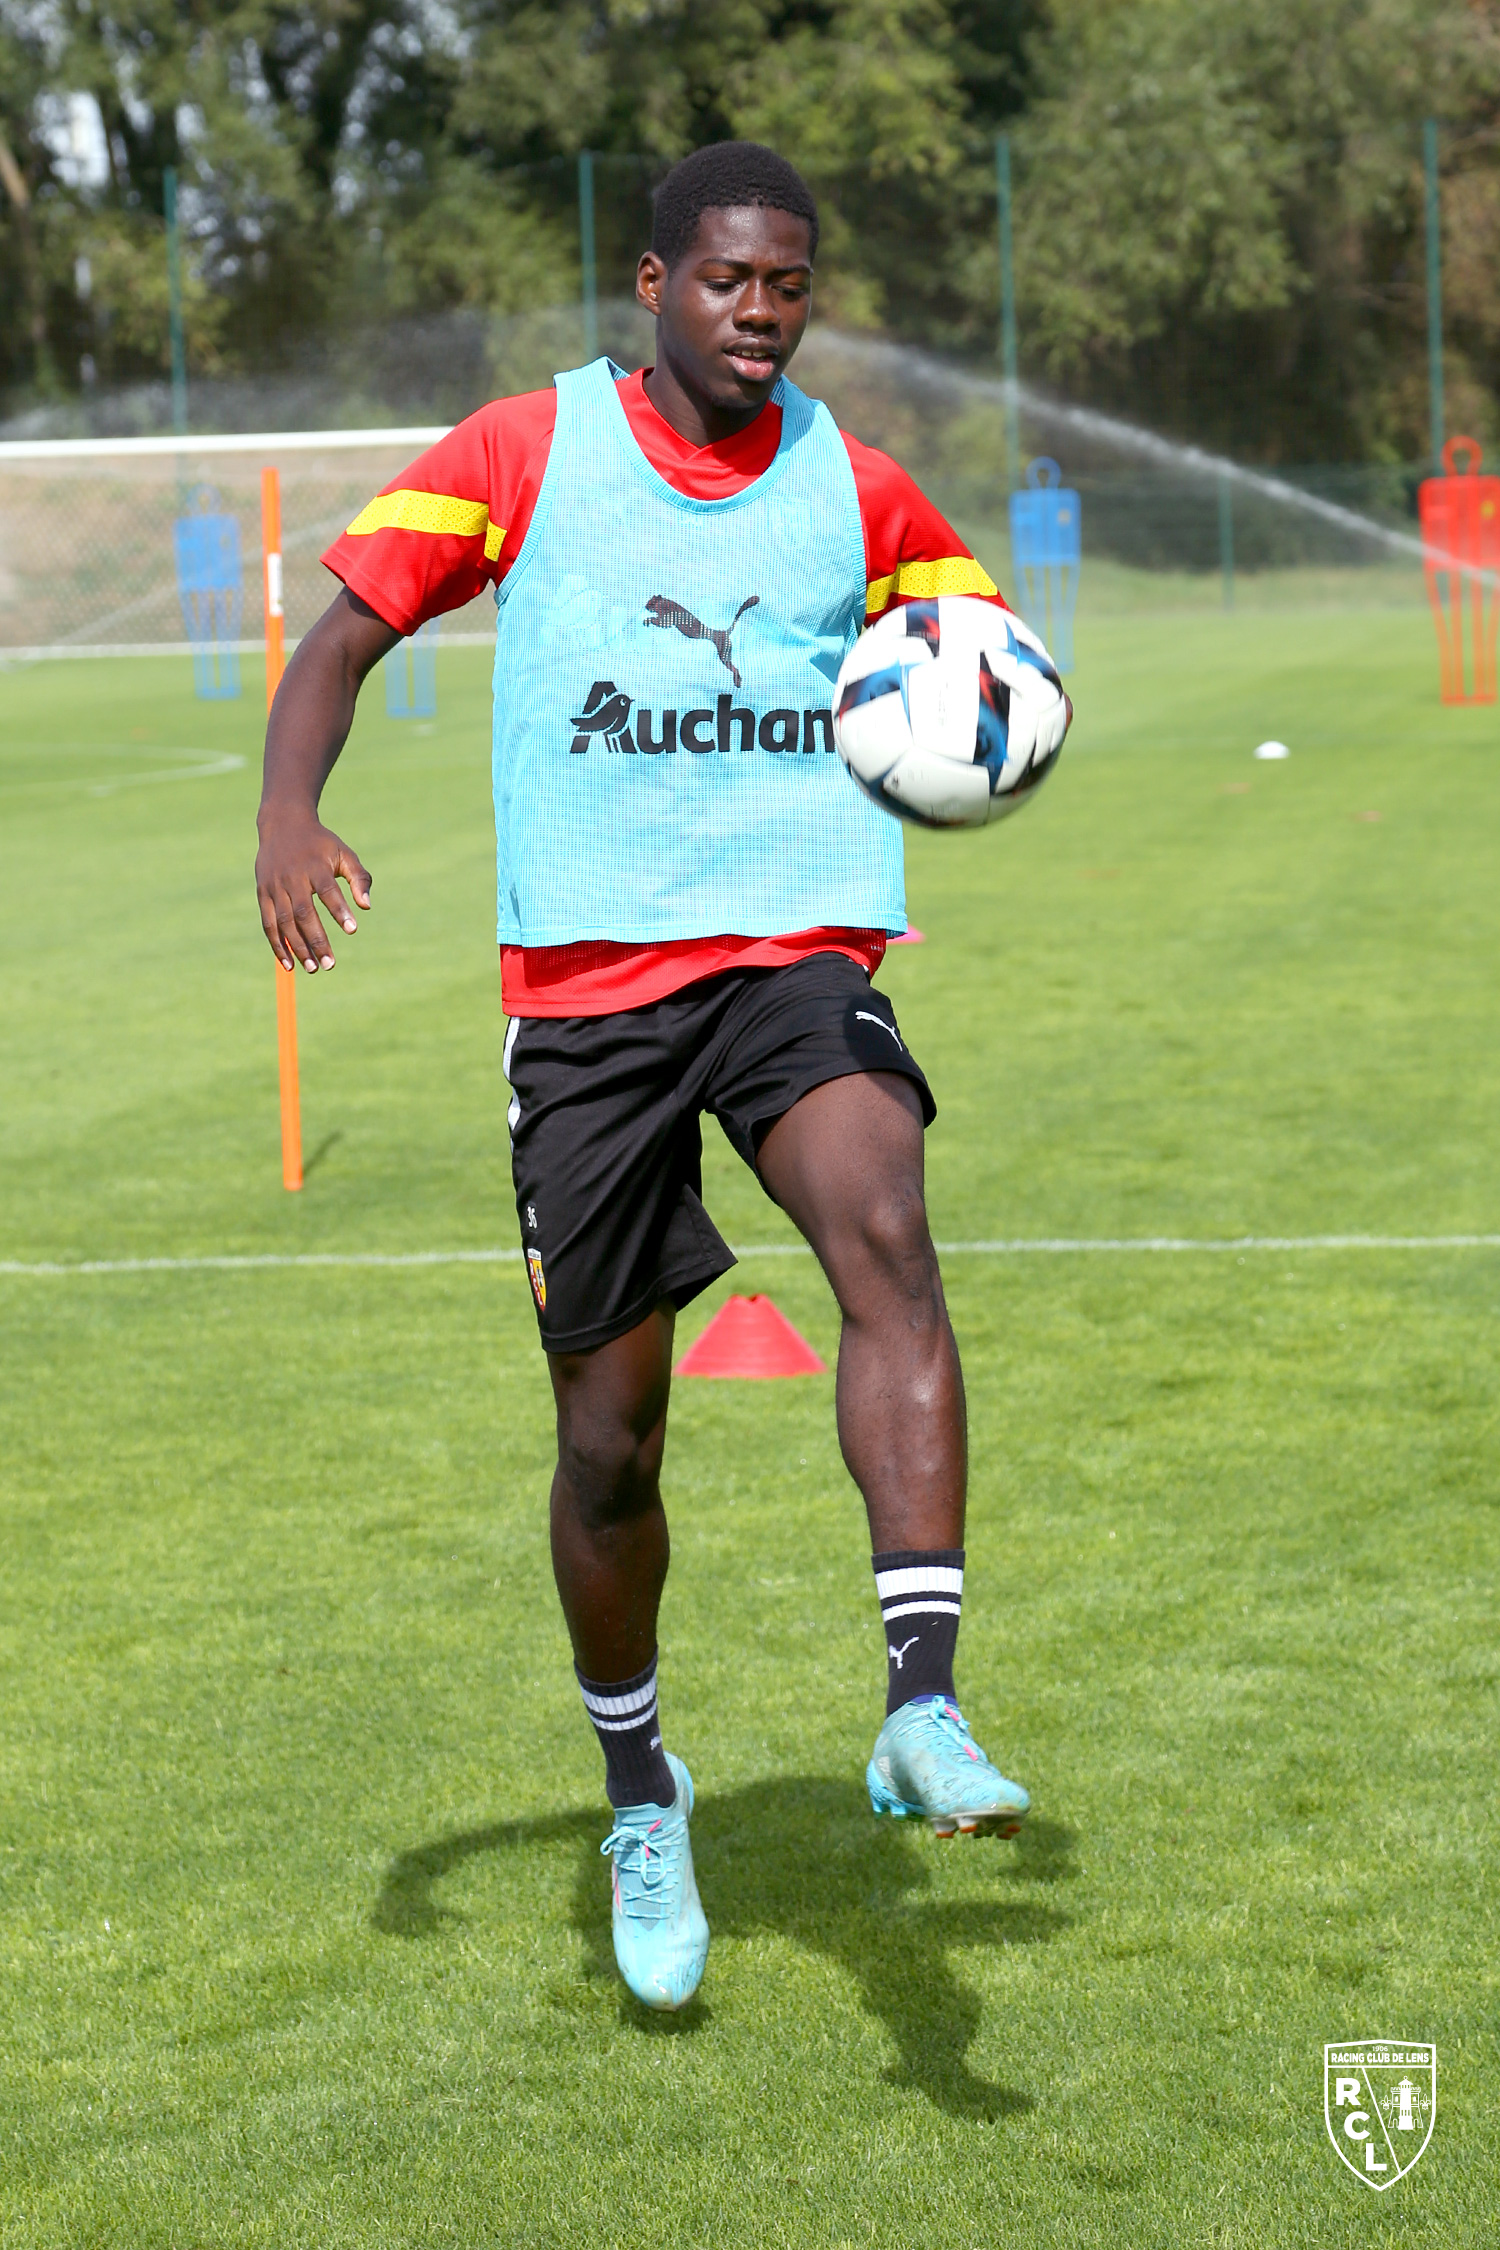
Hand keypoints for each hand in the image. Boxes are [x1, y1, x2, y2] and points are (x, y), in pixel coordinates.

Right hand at [256, 812, 371, 971]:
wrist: (283, 824)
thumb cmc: (320, 844)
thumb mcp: (343, 853)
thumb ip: (359, 878)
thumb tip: (366, 907)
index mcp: (314, 866)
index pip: (328, 891)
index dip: (339, 910)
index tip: (353, 930)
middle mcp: (292, 877)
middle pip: (303, 912)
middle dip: (317, 940)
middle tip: (330, 965)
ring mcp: (274, 886)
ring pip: (284, 922)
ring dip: (297, 947)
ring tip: (313, 969)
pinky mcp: (262, 894)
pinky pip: (268, 924)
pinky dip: (277, 945)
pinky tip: (289, 964)